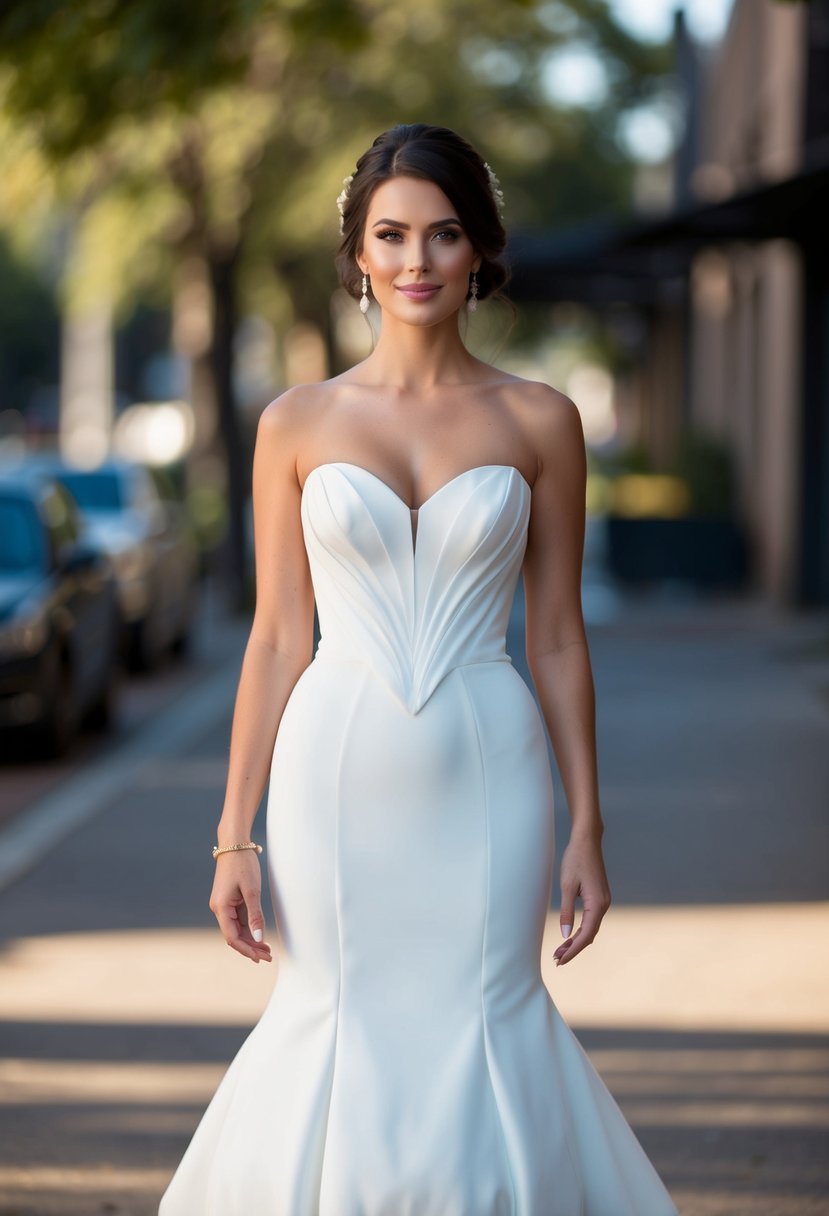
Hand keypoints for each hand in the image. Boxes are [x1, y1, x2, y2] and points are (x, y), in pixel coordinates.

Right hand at [209, 852, 272, 963]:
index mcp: (221, 908)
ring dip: (251, 939)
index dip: (247, 949)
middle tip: (269, 956)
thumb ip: (255, 915)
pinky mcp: (229, 900)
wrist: (235, 843)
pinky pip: (238, 920)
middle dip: (251, 947)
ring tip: (267, 949)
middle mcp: (219, 909)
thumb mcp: (252, 890)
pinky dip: (249, 928)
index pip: (232, 937)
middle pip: (234, 935)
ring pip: (237, 929)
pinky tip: (260, 935)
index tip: (262, 957)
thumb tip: (259, 937)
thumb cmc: (243, 864)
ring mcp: (224, 905)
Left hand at [553, 830, 610, 966]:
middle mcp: (604, 905)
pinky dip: (580, 929)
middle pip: (590, 935)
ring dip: (576, 940)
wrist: (587, 840)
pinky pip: (591, 919)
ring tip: (559, 950)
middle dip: (573, 948)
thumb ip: (566, 911)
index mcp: (598, 904)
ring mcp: (603, 901)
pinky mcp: (600, 897)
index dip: (573, 950)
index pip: (586, 935)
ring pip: (591, 928)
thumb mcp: (566, 886)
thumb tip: (565, 935)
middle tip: (556, 959)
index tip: (560, 960)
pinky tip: (570, 935)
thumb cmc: (575, 860)